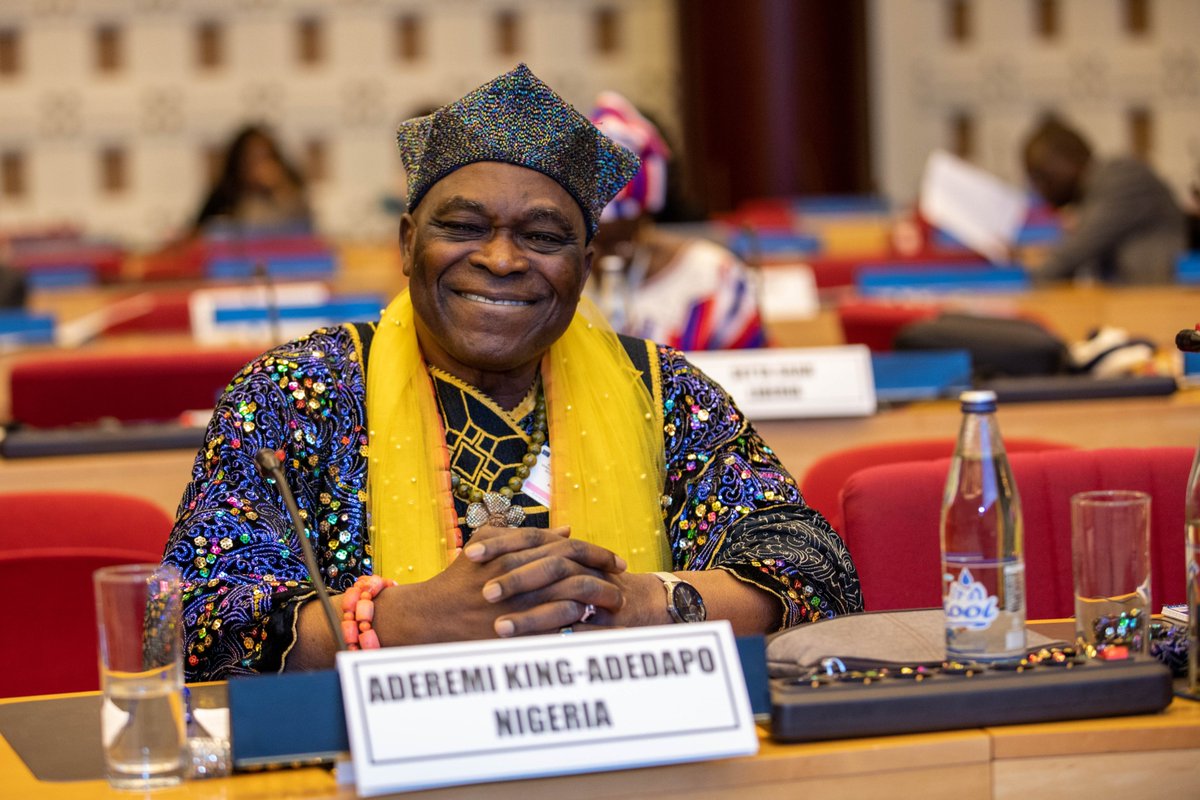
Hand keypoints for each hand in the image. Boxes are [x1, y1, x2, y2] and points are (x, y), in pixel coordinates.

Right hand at [369, 525, 625, 643]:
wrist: (431, 617)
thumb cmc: (460, 578)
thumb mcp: (486, 544)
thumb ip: (523, 532)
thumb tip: (566, 530)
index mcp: (514, 550)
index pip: (567, 545)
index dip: (596, 551)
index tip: (616, 560)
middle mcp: (518, 572)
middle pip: (575, 568)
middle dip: (604, 573)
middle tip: (623, 580)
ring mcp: (518, 602)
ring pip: (571, 595)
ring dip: (598, 597)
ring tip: (615, 602)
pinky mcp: (516, 628)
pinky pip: (558, 623)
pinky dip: (579, 619)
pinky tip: (593, 621)